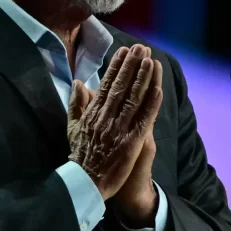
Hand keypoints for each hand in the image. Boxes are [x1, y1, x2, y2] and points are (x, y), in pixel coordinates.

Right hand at [66, 44, 162, 200]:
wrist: (85, 182)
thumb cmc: (80, 155)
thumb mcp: (72, 127)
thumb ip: (76, 104)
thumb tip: (79, 82)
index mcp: (93, 112)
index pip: (107, 84)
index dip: (117, 66)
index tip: (125, 50)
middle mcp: (106, 117)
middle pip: (122, 86)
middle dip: (132, 65)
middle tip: (141, 47)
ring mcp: (119, 129)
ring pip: (134, 99)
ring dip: (143, 79)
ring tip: (151, 61)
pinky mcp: (131, 142)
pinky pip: (143, 120)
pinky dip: (151, 105)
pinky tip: (158, 90)